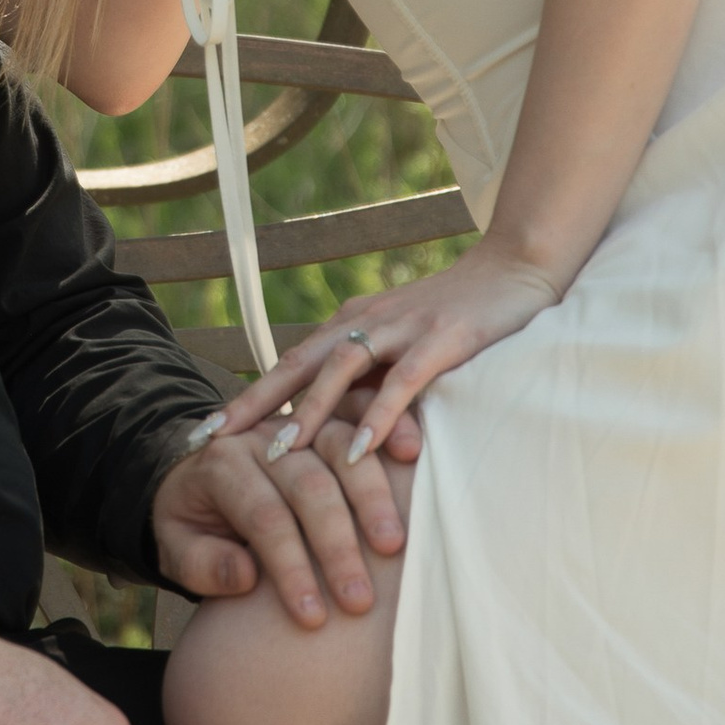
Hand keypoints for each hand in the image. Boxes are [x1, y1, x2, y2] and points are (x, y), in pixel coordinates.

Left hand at [151, 378, 416, 628]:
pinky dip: (386, 427)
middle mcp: (261, 437)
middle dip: (337, 546)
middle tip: (360, 601)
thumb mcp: (174, 548)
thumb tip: (246, 575)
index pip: (263, 517)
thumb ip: (202, 564)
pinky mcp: (326, 415)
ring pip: (340, 447)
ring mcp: (297, 421)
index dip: (290, 568)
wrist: (193, 476)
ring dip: (372, 496)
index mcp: (220, 465)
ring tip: (394, 547)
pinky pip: (358, 413)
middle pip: (309, 486)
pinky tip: (412, 453)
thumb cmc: (191, 524)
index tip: (313, 617)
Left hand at [215, 239, 560, 469]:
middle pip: (296, 365)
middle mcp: (366, 322)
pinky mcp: (443, 339)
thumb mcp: (404, 346)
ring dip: (309, 413)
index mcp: (352, 326)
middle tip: (211, 442)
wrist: (518, 269)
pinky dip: (379, 415)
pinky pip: (403, 382)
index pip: (288, 365)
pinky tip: (360, 448)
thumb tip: (334, 431)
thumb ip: (372, 379)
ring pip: (341, 372)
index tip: (205, 433)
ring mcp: (403, 328)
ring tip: (280, 455)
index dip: (247, 398)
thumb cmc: (460, 317)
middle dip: (252, 405)